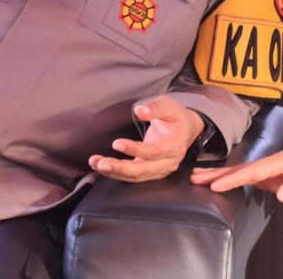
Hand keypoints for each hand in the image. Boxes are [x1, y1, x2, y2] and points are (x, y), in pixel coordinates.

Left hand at [89, 97, 204, 182]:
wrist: (186, 130)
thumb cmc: (175, 116)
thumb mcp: (169, 105)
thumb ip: (155, 108)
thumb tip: (140, 110)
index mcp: (175, 145)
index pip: (154, 152)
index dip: (135, 150)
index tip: (116, 143)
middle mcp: (169, 162)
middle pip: (144, 170)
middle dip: (121, 168)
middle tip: (101, 163)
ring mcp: (160, 170)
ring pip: (136, 177)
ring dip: (115, 172)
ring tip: (96, 163)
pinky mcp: (151, 173)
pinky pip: (133, 176)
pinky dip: (116, 173)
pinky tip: (101, 166)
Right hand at [190, 139, 282, 202]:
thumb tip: (278, 194)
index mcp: (282, 160)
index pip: (253, 170)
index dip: (233, 178)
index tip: (214, 184)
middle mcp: (275, 165)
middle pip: (243, 170)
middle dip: (219, 174)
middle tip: (193, 177)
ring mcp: (276, 173)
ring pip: (246, 176)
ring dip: (225, 178)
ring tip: (202, 180)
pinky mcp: (280, 181)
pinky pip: (256, 183)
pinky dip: (240, 183)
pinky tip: (229, 186)